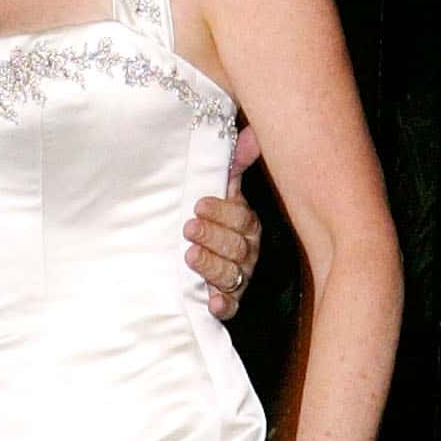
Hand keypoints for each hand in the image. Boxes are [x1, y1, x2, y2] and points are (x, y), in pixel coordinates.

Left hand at [184, 153, 261, 321]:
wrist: (199, 254)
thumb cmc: (212, 220)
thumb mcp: (222, 192)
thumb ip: (233, 166)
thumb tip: (250, 134)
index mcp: (247, 224)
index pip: (240, 218)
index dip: (221, 211)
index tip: (198, 205)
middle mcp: (248, 252)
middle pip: (236, 246)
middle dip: (213, 237)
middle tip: (189, 228)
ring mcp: (239, 277)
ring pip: (231, 274)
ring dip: (212, 266)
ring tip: (190, 256)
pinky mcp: (229, 301)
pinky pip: (230, 306)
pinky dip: (222, 305)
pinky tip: (211, 303)